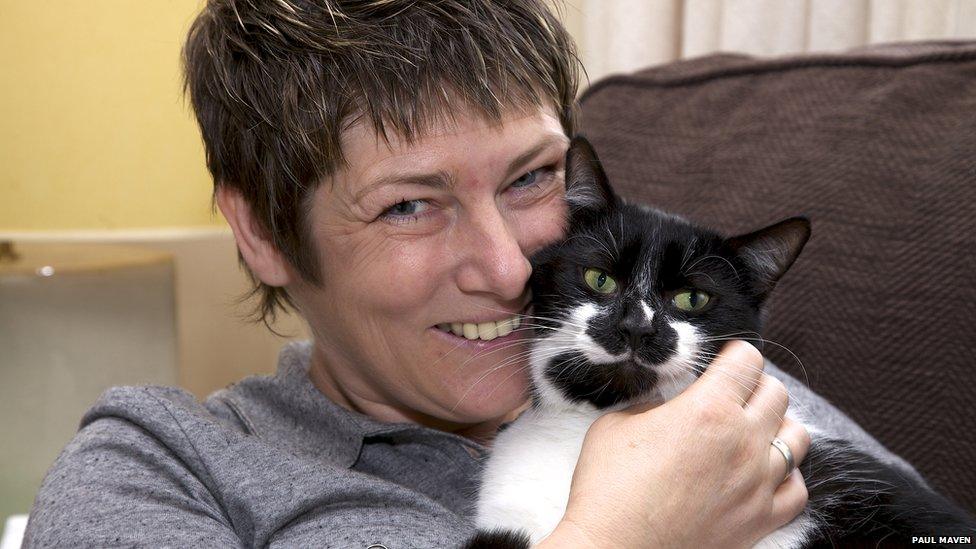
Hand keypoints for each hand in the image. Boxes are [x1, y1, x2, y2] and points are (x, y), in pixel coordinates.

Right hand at [541, 341, 810, 548]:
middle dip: (755, 386)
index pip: (747, 360)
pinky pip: (798, 489)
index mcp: (708, 408)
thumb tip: (668, 406)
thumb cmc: (607, 488)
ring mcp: (757, 483)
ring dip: (776, 427)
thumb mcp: (616, 424)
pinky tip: (762, 474)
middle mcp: (743, 441)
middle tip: (733, 394)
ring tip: (752, 432)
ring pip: (797, 438)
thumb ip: (652, 405)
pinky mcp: (760, 520)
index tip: (723, 361)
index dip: (734, 354)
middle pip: (777, 393)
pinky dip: (785, 476)